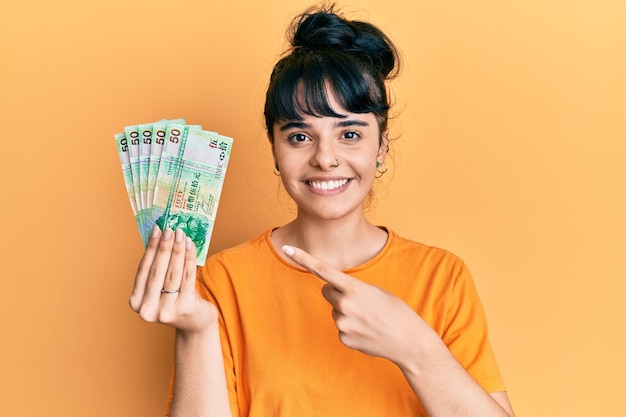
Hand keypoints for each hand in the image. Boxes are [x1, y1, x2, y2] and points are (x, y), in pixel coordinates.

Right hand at [129, 226, 217, 333]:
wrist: (195, 323)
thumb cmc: (176, 300)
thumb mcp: (161, 287)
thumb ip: (157, 268)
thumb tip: (160, 236)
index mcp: (137, 302)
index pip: (143, 270)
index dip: (150, 248)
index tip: (156, 230)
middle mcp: (148, 309)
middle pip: (157, 271)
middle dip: (164, 247)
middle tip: (170, 229)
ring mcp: (167, 311)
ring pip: (173, 273)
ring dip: (177, 250)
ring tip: (181, 234)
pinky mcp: (185, 308)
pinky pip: (188, 277)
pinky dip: (189, 258)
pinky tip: (190, 246)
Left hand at [282, 245, 428, 364]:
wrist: (408, 341)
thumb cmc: (395, 311)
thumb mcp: (376, 291)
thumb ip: (352, 289)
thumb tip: (333, 295)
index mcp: (354, 287)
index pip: (323, 270)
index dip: (303, 258)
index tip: (287, 249)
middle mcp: (344, 304)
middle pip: (327, 290)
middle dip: (338, 292)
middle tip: (360, 301)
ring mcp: (342, 323)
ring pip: (334, 310)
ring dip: (346, 311)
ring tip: (368, 318)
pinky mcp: (343, 338)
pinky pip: (340, 326)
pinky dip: (351, 327)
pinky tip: (366, 330)